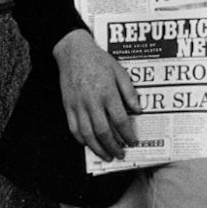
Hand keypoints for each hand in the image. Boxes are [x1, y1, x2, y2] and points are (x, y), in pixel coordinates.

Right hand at [53, 29, 141, 160]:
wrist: (74, 52)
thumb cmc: (99, 60)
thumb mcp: (119, 71)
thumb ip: (129, 91)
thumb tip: (138, 110)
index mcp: (108, 92)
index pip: (120, 119)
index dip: (127, 134)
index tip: (133, 142)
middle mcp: (92, 101)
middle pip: (103, 131)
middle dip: (113, 146)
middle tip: (121, 154)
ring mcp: (78, 105)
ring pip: (87, 134)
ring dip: (98, 148)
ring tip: (107, 155)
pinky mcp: (67, 106)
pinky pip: (73, 128)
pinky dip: (81, 140)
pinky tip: (89, 145)